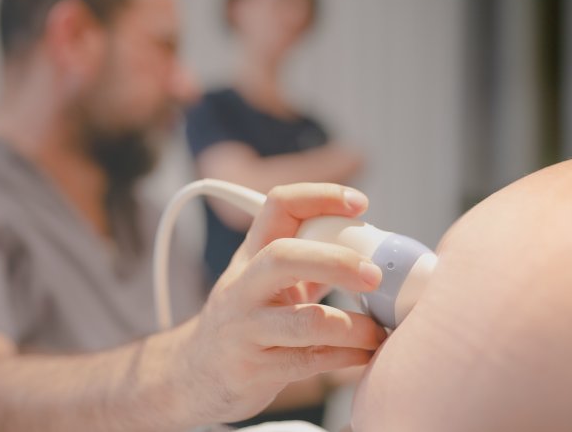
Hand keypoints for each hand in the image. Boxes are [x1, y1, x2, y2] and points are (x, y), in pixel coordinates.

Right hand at [183, 183, 386, 423]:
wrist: (194, 376)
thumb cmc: (247, 320)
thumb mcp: (266, 281)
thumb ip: (308, 260)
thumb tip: (375, 249)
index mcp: (251, 254)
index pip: (279, 205)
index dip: (320, 196)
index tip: (359, 202)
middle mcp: (243, 286)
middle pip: (284, 256)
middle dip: (336, 261)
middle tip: (374, 276)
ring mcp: (245, 329)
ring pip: (305, 321)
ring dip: (354, 327)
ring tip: (378, 332)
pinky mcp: (254, 370)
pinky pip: (310, 362)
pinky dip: (347, 357)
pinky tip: (365, 355)